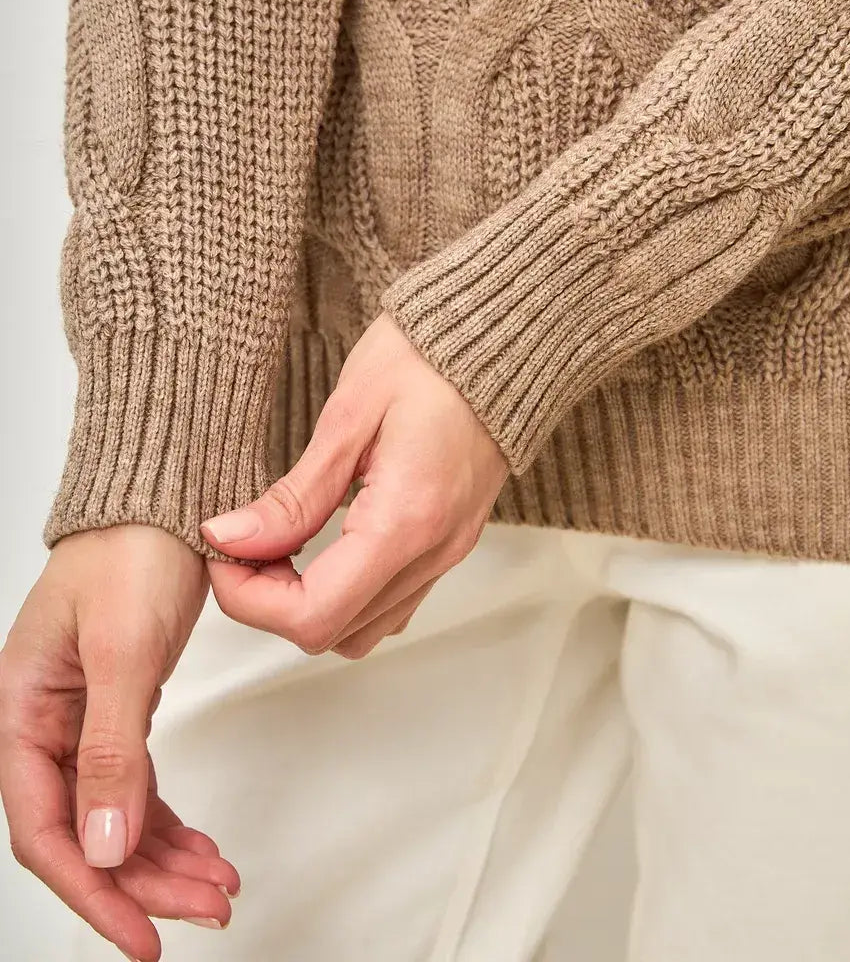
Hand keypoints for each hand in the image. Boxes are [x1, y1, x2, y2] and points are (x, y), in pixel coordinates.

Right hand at [0, 525, 239, 961]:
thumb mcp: (123, 651)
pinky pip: (137, 783)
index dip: (91, 891)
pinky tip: (202, 844)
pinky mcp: (122, 705)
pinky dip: (169, 819)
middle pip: (85, 831)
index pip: (46, 828)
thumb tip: (101, 848)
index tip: (143, 937)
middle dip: (143, 880)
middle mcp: (45, 722)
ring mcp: (83, 716)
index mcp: (23, 711)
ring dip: (163, 857)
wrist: (169, 498)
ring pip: (116, 813)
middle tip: (206, 909)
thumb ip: (110, 750)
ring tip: (217, 885)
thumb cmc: (133, 551)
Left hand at [201, 312, 509, 657]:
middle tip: (244, 545)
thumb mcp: (348, 417)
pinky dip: (346, 595)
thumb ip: (293, 495)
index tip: (225, 551)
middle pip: (334, 634)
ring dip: (308, 605)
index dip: (250, 599)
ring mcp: (448, 553)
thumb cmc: (428, 360)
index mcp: (406, 519)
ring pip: (362, 632)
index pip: (314, 614)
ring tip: (280, 547)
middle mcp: (434, 551)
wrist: (500, 339)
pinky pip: (391, 606)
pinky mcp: (451, 545)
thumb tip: (231, 539)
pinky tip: (323, 548)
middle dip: (270, 603)